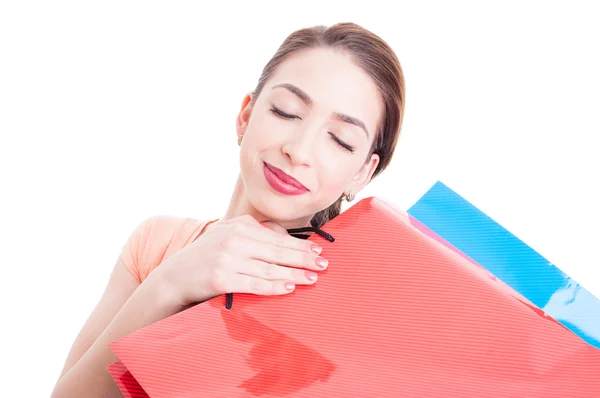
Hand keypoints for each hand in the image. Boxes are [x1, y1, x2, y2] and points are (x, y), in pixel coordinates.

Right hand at [156, 215, 327, 306]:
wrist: (174, 276)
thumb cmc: (207, 256)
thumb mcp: (228, 234)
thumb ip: (254, 233)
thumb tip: (286, 238)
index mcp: (240, 225)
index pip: (277, 237)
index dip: (300, 245)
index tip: (318, 251)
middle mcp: (235, 239)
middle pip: (278, 251)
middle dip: (304, 258)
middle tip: (324, 265)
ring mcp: (228, 258)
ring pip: (270, 268)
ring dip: (295, 274)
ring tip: (312, 278)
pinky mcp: (222, 278)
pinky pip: (255, 284)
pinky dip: (274, 286)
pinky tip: (289, 287)